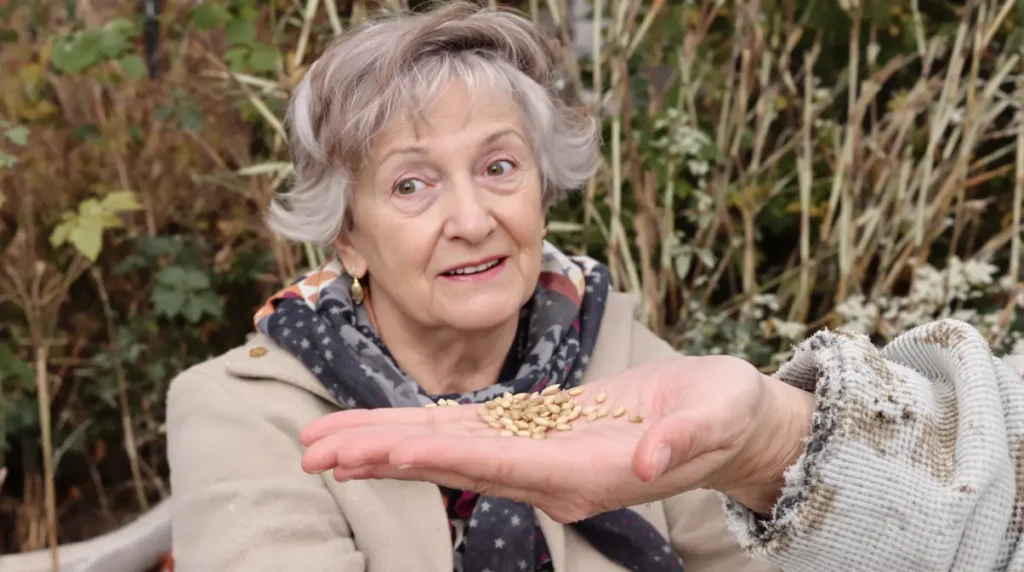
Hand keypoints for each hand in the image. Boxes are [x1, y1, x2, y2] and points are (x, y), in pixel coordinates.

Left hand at [299, 355, 814, 521]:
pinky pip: (469, 435)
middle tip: (312, 449)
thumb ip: (685, 439)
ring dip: (385, 444)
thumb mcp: (718, 416)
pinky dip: (419, 431)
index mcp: (584, 472)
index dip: (427, 455)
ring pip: (449, 451)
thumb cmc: (725, 415)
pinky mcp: (539, 436)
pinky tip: (381, 431)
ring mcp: (540, 459)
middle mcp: (550, 475)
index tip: (368, 451)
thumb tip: (651, 460)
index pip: (492, 463)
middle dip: (381, 454)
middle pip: (451, 464)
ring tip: (324, 441)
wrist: (727, 426)